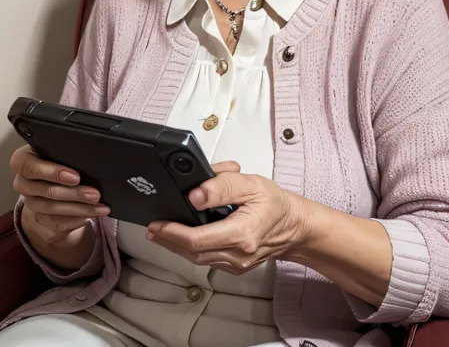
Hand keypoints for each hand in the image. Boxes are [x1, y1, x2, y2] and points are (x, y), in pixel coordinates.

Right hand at [10, 144, 109, 245]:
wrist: (54, 184)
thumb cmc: (60, 161)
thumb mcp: (60, 153)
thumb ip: (67, 153)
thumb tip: (89, 158)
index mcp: (23, 160)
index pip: (27, 165)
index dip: (51, 172)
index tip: (76, 177)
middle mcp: (23, 183)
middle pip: (45, 190)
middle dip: (73, 193)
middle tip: (94, 194)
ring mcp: (30, 202)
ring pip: (52, 208)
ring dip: (79, 208)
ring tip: (98, 205)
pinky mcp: (39, 218)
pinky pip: (56, 222)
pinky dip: (76, 219)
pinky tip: (90, 215)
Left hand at [146, 162, 308, 273]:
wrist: (294, 225)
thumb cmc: (274, 203)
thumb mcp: (251, 183)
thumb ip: (222, 185)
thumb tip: (195, 194)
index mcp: (242, 233)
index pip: (198, 239)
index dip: (173, 232)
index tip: (157, 223)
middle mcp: (238, 254)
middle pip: (193, 252)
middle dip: (168, 240)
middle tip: (151, 228)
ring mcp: (236, 264)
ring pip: (198, 259)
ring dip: (176, 246)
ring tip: (159, 233)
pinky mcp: (235, 266)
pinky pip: (207, 260)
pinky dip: (191, 249)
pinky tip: (182, 239)